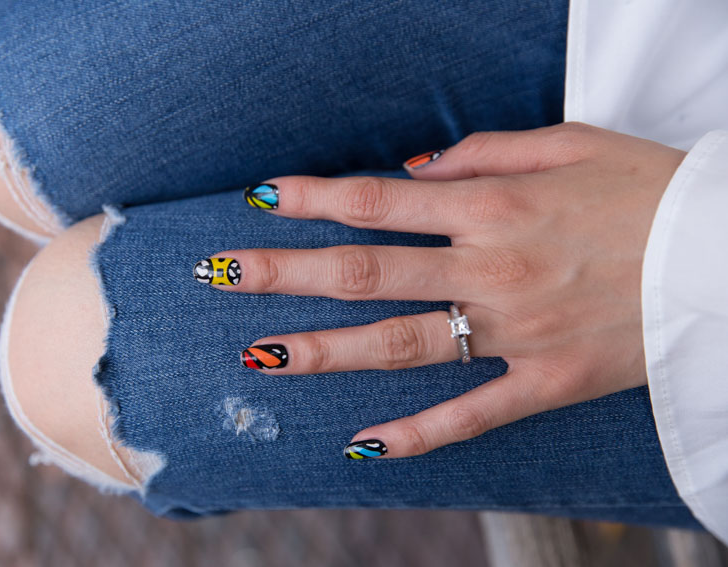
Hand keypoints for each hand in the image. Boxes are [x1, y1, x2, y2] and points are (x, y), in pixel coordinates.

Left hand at [202, 123, 685, 458]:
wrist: (726, 256)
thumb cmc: (648, 188)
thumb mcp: (569, 143)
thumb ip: (484, 151)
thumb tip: (413, 166)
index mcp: (494, 206)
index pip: (378, 200)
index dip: (313, 198)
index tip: (261, 198)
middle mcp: (492, 270)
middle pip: (367, 273)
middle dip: (286, 273)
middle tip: (220, 274)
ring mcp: (517, 333)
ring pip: (401, 347)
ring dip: (325, 351)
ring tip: (260, 356)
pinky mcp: (548, 384)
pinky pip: (472, 415)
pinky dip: (417, 435)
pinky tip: (362, 445)